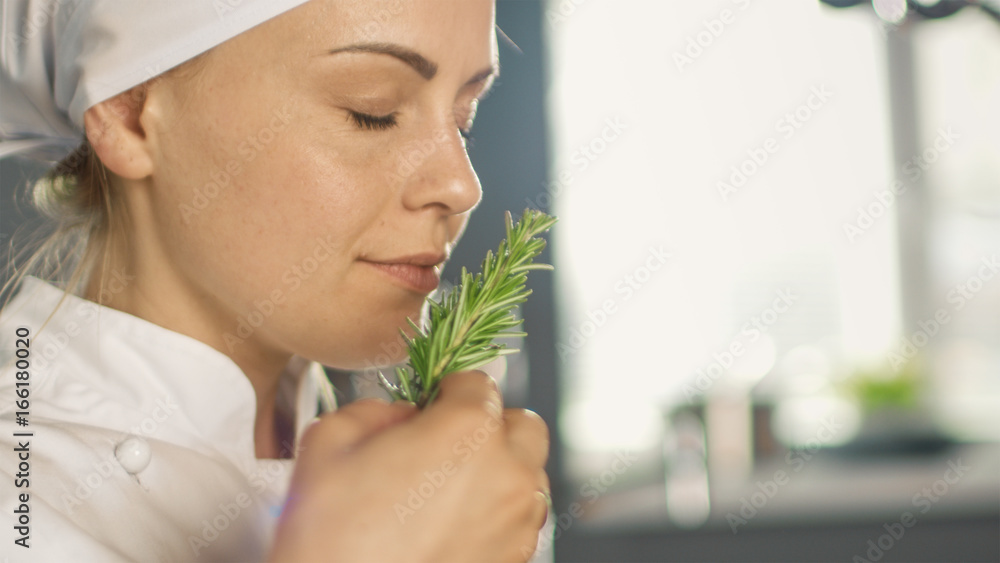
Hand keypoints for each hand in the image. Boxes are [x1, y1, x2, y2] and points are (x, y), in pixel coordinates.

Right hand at [268, 371, 550, 562]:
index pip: (477, 381)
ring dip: (499, 471)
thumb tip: (401, 414)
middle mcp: (506, 472)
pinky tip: (451, 528)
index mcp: (467, 429)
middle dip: (490, 426)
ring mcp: (517, 523)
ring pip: (528, 476)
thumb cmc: (332, 540)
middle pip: (522, 425)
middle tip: (447, 443)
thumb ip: (376, 409)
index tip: (430, 404)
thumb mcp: (328, 442)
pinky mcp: (515, 562)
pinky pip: (520, 522)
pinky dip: (496, 515)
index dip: (446, 389)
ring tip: (447, 492)